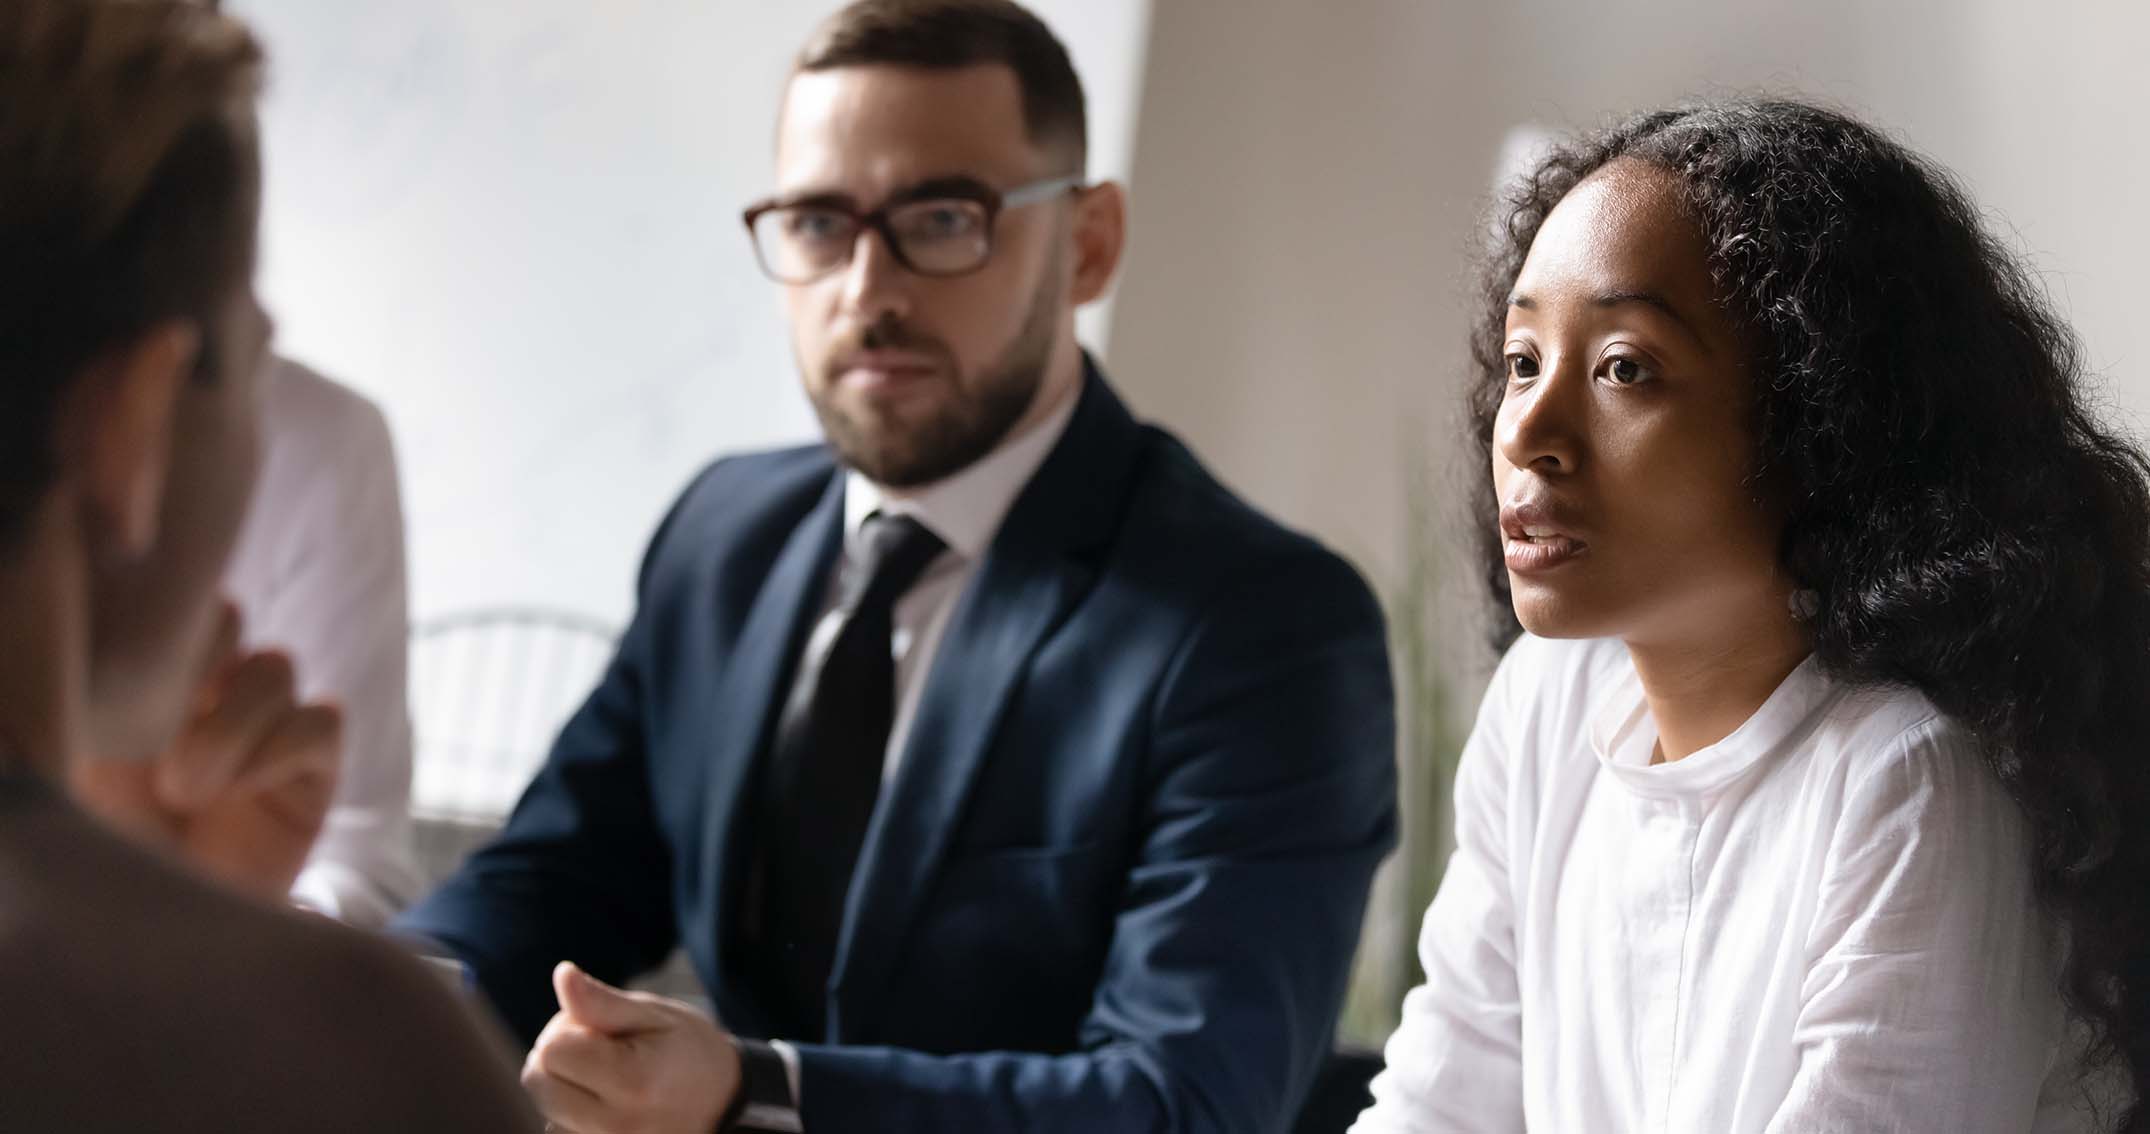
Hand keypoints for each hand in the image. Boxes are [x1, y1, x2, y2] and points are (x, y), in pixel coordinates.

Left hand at [70, 602, 342, 899]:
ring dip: (229, 721)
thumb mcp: (63, 781)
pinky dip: (280, 747)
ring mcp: (262, 729)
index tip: (117, 667)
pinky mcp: (311, 769)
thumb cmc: (96, 864)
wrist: (153, 949)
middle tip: (155, 718)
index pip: (160, 607)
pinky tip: (240, 791)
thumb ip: (68, 714)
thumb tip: (60, 651)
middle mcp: (202, 697)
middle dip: (193, 657)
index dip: (152, 616)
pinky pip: (320, 720)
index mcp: (134, 686)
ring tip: (184, 788)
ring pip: (273, 666)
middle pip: (224, 616)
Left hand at [523, 962, 742, 1133]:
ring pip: (545, 1107)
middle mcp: (616, 1125)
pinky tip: (600, 1097)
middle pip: (538, 1083)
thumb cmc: (687, 1047)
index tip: (598, 1026)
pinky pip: (558, 1129)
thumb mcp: (653, 1015)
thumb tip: (562, 975)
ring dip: (560, 1084)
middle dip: (556, 1055)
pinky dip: (568, 1109)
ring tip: (605, 1073)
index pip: (552, 1050)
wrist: (720, 1098)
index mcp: (632, 1082)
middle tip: (598, 1046)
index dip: (566, 1026)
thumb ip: (602, 1001)